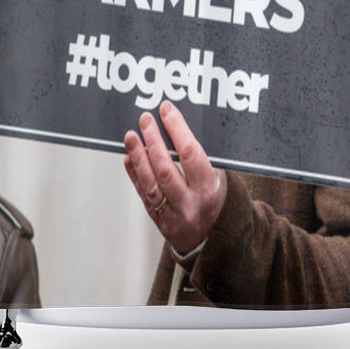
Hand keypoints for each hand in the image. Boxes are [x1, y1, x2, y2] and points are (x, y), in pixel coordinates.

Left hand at [123, 100, 226, 255]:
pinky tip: (129, 157)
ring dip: (138, 157)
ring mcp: (172, 214)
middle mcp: (190, 203)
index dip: (177, 129)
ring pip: (150, 183)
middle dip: (153, 140)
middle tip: (146, 120)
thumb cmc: (216, 199)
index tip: (167, 110)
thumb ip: (202, 156)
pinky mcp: (158, 220)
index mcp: (209, 189)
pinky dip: (135, 174)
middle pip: (166, 169)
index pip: (191, 154)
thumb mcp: (220, 177)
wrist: (212, 237)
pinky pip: (143, 195)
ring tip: (131, 136)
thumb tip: (178, 127)